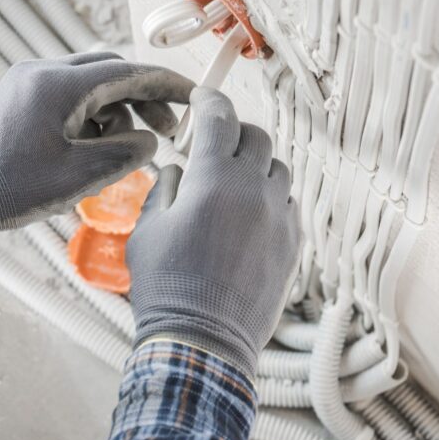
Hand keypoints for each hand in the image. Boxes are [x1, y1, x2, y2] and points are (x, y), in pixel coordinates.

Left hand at [0, 52, 192, 237]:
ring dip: (119, 110)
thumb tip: (149, 141)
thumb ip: (123, 155)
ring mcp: (29, 81)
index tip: (196, 96)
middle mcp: (44, 72)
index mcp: (58, 86)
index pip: (128, 73)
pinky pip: (70, 96)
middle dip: (145, 98)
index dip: (167, 84)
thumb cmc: (7, 188)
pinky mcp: (21, 96)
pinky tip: (101, 148)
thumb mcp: (77, 178)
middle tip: (169, 129)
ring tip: (132, 149)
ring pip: (92, 84)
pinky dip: (93, 116)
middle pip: (112, 72)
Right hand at [127, 87, 299, 378]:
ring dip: (256, 167)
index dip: (209, 100)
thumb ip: (164, 190)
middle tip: (214, 145)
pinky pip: (287, 205)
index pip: (219, 118)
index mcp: (214, 180)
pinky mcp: (292, 245)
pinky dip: (269, 200)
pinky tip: (247, 219)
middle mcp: (253, 191)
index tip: (202, 97)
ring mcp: (278, 218)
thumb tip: (177, 172)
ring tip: (232, 186)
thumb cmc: (166, 287)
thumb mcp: (146, 231)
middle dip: (234, 133)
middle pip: (257, 137)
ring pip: (278, 170)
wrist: (203, 342)